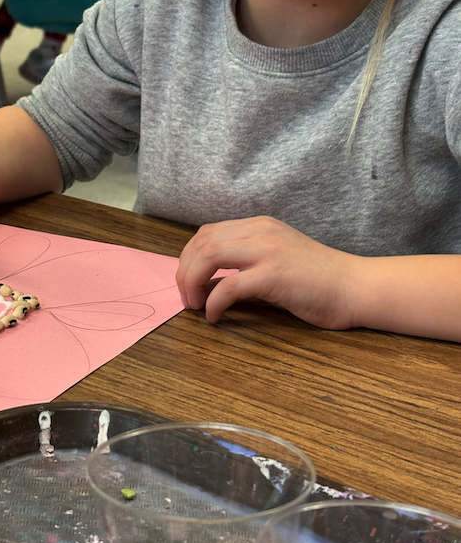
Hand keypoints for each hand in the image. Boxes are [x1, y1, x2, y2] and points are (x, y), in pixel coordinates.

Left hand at [176, 216, 361, 328]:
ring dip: (193, 283)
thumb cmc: (319, 280)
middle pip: (202, 243)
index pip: (207, 232)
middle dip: (185, 271)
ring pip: (209, 257)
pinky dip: (213, 303)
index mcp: (259, 225)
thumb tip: (207, 282)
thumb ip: (245, 263)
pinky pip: (228, 286)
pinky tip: (214, 317)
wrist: (356, 287)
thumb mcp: (276, 259)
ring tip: (194, 305)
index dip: (189, 258)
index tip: (187, 282)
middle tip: (186, 298)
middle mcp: (261, 232)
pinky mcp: (275, 276)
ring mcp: (268, 251)